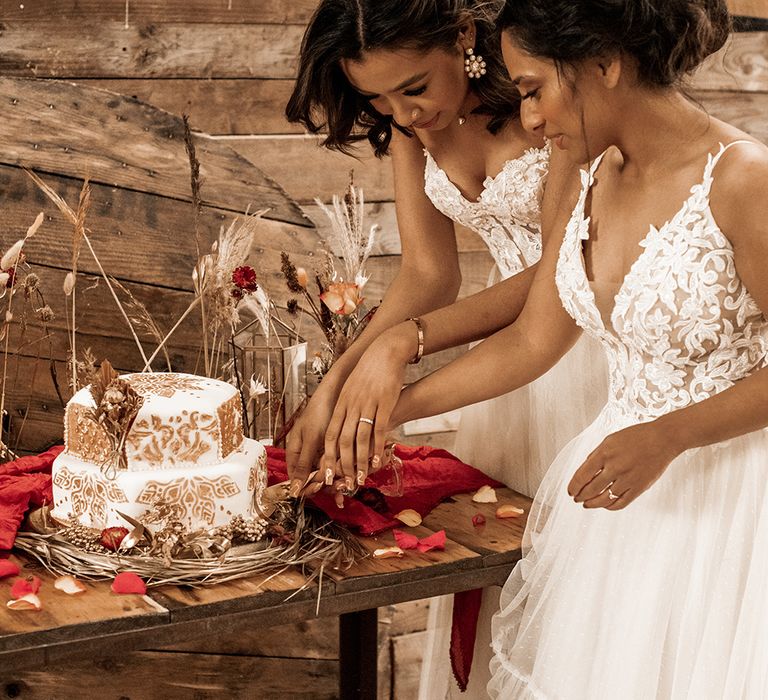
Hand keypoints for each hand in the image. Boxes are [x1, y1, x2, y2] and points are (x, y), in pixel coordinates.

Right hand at [286, 381, 340, 496]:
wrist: (336, 393)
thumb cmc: (319, 412)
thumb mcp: (311, 440)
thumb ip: (303, 464)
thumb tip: (293, 491)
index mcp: (295, 453)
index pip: (297, 480)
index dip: (308, 488)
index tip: (321, 486)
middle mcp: (306, 454)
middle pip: (312, 479)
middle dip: (326, 486)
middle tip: (340, 488)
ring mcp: (318, 451)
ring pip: (325, 474)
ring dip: (336, 481)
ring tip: (348, 484)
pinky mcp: (332, 448)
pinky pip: (335, 465)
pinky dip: (343, 471)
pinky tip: (353, 474)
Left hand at [322, 326, 413, 491]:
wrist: (384, 352)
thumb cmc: (368, 374)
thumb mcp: (351, 390)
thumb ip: (346, 410)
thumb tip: (340, 431)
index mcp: (341, 404)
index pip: (330, 435)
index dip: (327, 456)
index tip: (326, 474)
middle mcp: (350, 406)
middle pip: (343, 441)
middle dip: (342, 465)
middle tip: (344, 484)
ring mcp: (366, 404)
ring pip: (360, 438)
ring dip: (360, 462)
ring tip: (361, 478)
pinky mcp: (384, 402)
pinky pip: (379, 429)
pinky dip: (377, 447)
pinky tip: (378, 461)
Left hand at [567, 421, 681, 509]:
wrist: (662, 439)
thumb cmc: (636, 437)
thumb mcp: (610, 440)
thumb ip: (596, 455)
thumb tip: (584, 469)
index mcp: (604, 454)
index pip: (582, 475)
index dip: (573, 486)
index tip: (570, 491)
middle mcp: (615, 467)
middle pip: (591, 489)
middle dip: (581, 496)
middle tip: (577, 499)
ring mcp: (627, 479)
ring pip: (605, 499)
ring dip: (593, 504)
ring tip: (587, 504)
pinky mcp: (639, 487)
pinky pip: (621, 502)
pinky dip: (610, 506)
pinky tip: (605, 505)